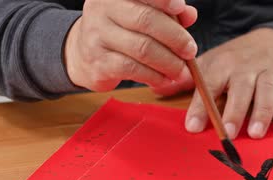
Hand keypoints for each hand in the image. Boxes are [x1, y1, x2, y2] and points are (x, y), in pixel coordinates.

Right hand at [64, 0, 197, 91]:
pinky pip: (133, 69)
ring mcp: (97, 36)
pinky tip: (164, 79)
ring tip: (181, 70)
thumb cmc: (119, 29)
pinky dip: (154, 76)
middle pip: (146, 20)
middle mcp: (101, 10)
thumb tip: (189, 14)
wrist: (82, 52)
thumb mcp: (139, 13)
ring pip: (142, 48)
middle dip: (175, 37)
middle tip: (190, 50)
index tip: (180, 8)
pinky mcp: (98, 63)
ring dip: (168, 62)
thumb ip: (166, 11)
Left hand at [152, 28, 272, 138]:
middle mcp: (245, 69)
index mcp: (222, 65)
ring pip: (265, 92)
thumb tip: (156, 89)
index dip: (200, 106)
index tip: (192, 127)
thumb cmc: (234, 59)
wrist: (272, 41)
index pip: (209, 85)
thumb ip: (186, 81)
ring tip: (255, 134)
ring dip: (261, 113)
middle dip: (233, 111)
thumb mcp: (210, 64)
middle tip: (226, 133)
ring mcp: (267, 74)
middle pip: (240, 89)